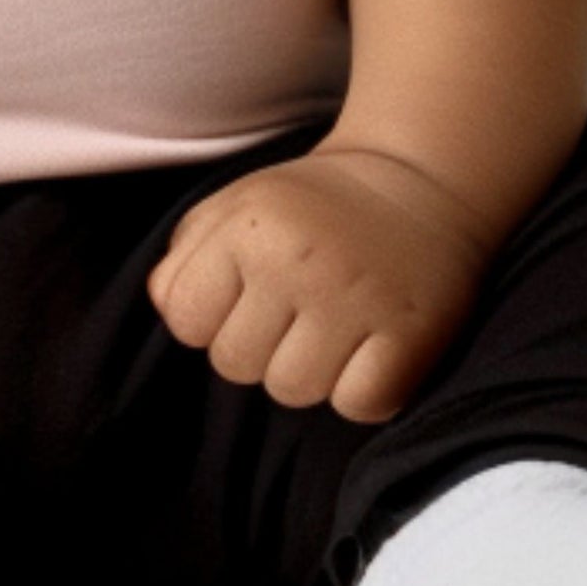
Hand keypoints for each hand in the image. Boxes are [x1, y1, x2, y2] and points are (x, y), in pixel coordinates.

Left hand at [143, 147, 495, 424]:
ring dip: (307, 371)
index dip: (212, 316)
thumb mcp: (235, 206)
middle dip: (258, 346)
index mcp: (248, 227)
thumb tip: (168, 308)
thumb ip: (185, 256)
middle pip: (236, 365)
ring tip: (331, 327)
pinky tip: (370, 350)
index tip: (249, 293)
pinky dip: (362, 392)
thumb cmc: (311, 205)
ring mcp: (357, 299)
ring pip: (292, 391)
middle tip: (296, 309)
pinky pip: (359, 406)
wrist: (418, 179)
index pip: (187, 321)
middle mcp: (299, 262)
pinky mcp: (411, 333)